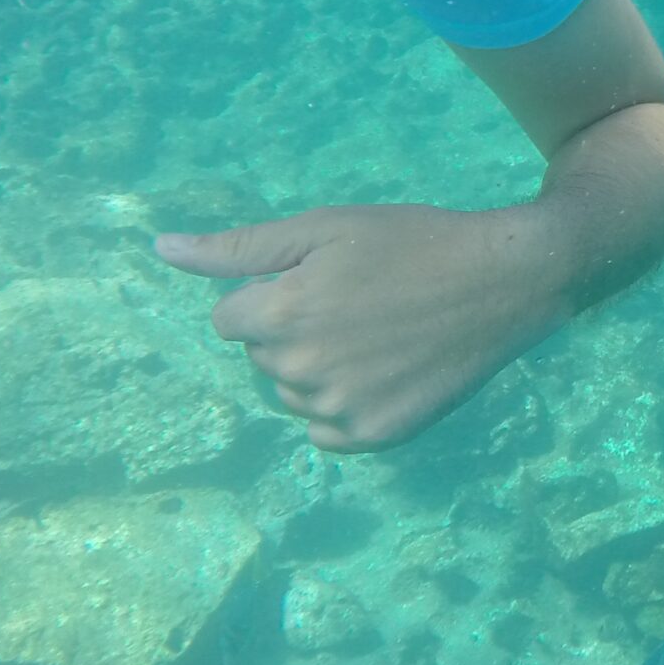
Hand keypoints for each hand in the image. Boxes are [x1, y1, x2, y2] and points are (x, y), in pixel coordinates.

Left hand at [155, 203, 572, 451]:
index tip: (320, 279)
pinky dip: (344, 405)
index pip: (229, 319)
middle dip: (292, 329)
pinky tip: (384, 369)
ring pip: (293, 393)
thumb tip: (160, 250)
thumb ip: (237, 248)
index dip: (270, 293)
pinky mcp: (375, 436)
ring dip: (317, 368)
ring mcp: (339, 409)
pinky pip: (325, 431)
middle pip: (262, 356)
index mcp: (278, 315)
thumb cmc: (411, 241)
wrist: (503, 282)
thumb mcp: (322, 228)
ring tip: (374, 333)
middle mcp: (300, 370)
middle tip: (355, 301)